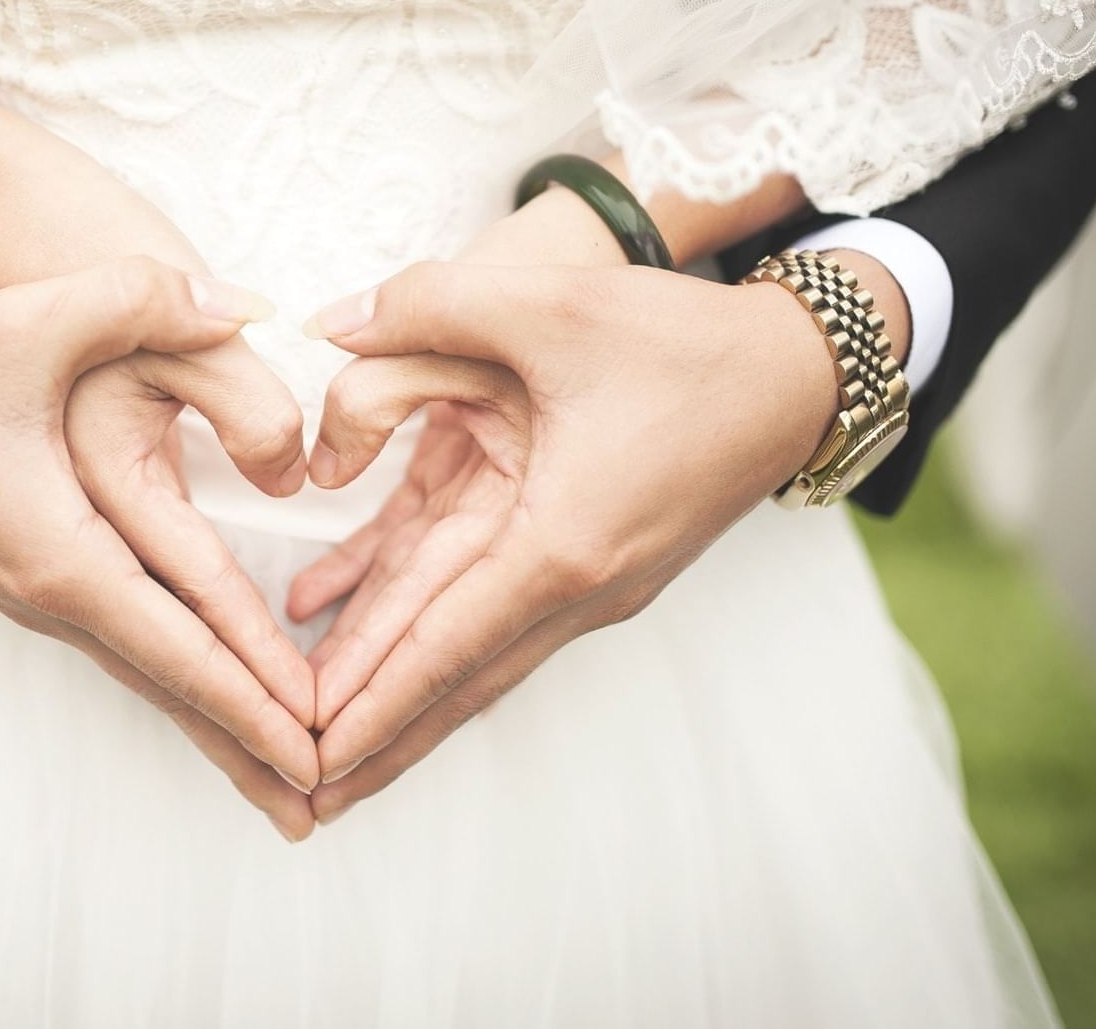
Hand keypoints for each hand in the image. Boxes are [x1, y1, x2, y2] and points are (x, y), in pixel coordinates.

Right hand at [0, 257, 320, 838]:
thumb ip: (142, 300)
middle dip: (245, 743)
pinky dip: (175, 676)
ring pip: (144, 670)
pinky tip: (204, 688)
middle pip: (168, 685)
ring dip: (213, 719)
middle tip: (320, 804)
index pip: (178, 646)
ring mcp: (33, 591)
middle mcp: (48, 592)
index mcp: (59, 553)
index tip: (316, 749)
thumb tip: (247, 304)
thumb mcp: (29, 321)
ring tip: (275, 770)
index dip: (254, 696)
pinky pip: (122, 641)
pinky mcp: (27, 572)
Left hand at [295, 258, 844, 822]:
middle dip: (375, 738)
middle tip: (300, 793)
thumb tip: (327, 326)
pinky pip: (491, 611)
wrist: (796, 375)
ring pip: (471, 658)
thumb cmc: (681, 342)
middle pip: (454, 681)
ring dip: (400, 702)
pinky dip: (428, 631)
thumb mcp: (549, 302)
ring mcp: (588, 585)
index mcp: (560, 543)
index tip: (310, 760)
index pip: (441, 647)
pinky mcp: (588, 563)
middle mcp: (575, 587)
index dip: (368, 704)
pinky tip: (357, 618)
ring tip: (334, 750)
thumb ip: (426, 305)